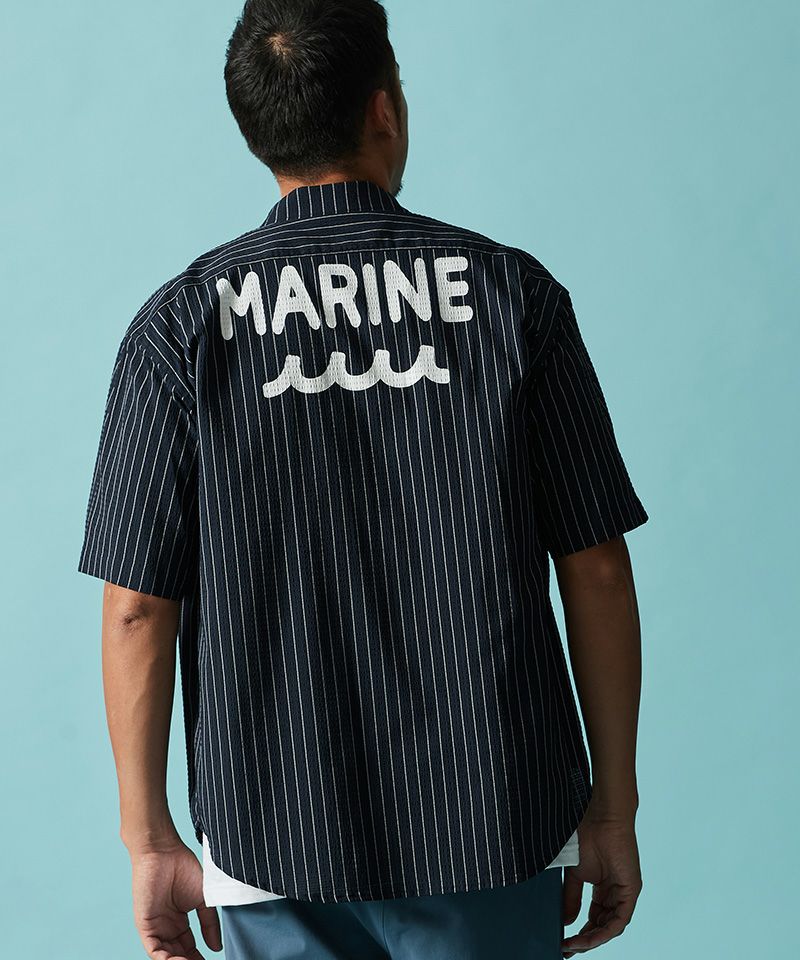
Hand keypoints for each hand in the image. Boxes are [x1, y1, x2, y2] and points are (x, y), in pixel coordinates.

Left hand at [129, 838, 221, 959]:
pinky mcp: (145, 926)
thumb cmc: (183, 868)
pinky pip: (154, 950)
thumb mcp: (203, 899)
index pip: (189, 949)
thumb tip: (216, 947)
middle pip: (178, 956)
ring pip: (166, 956)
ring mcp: (156, 928)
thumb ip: (209, 923)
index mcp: (179, 922)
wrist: (164, 852)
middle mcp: (167, 928)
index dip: (199, 958)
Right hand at [561, 810, 641, 955]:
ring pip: (610, 927)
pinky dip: (604, 931)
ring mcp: (624, 894)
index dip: (580, 933)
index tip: (563, 942)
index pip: (594, 920)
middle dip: (584, 941)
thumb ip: (571, 898)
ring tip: (572, 945)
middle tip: (566, 949)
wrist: (602, 818)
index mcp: (603, 890)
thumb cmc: (588, 837)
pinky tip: (588, 937)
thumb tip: (564, 922)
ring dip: (592, 939)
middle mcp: (615, 895)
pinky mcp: (631, 891)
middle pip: (602, 927)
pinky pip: (620, 920)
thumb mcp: (575, 874)